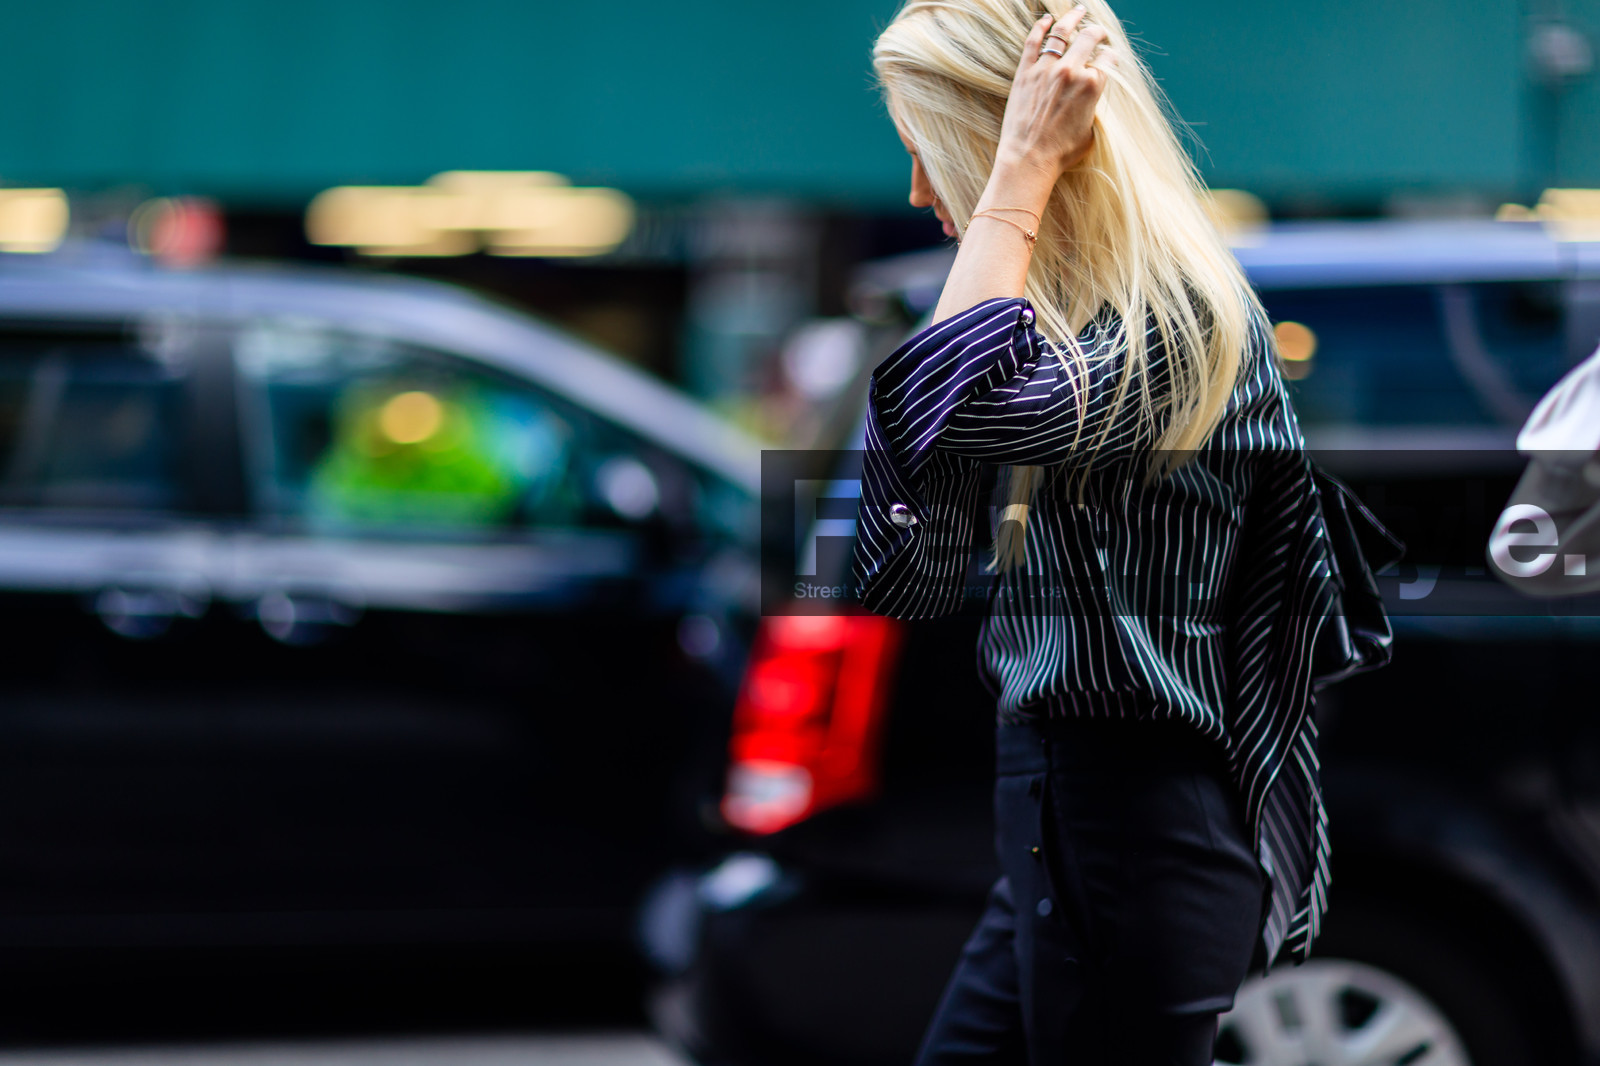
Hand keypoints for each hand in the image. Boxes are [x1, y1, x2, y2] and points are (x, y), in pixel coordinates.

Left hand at [995, 8, 1114, 181]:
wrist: (1028, 159)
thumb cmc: (1061, 152)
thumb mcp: (1091, 130)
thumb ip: (1093, 106)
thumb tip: (1092, 97)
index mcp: (1093, 85)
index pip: (1108, 59)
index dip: (1111, 57)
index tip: (1108, 57)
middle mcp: (1071, 72)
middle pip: (1089, 38)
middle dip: (1098, 32)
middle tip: (1099, 31)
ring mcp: (1046, 69)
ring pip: (1062, 33)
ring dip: (1073, 18)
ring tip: (1078, 11)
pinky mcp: (1025, 73)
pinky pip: (1034, 41)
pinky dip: (1040, 27)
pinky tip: (1046, 20)